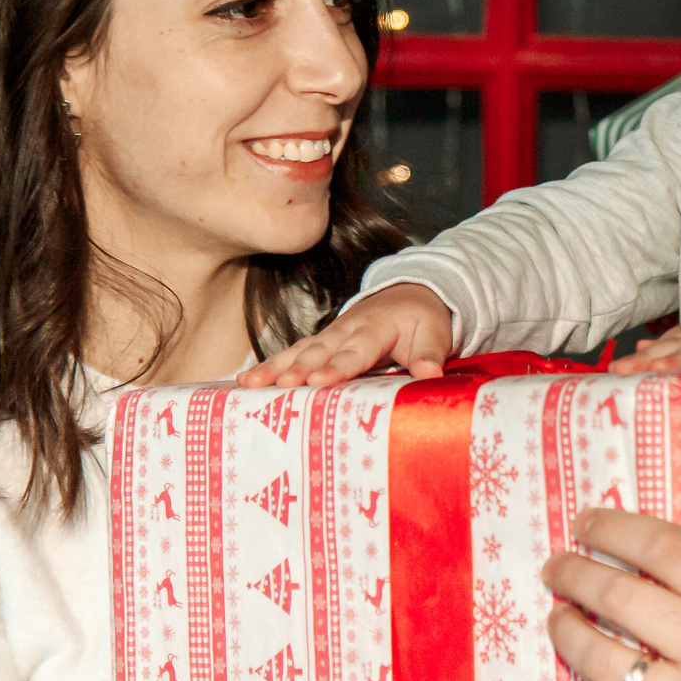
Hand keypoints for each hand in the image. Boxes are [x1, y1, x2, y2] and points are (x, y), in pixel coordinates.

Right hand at [242, 286, 453, 387]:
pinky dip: (269, 366)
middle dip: (298, 368)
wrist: (409, 294)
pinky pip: (292, 353)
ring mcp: (329, 335)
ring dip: (274, 367)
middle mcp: (346, 329)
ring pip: (298, 350)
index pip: (355, 350)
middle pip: (319, 350)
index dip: (336, 366)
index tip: (317, 381)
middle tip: (280, 386)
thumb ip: (430, 353)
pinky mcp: (319, 343)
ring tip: (249, 384)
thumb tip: (430, 374)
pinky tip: (245, 382)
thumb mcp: (435, 332)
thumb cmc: (421, 319)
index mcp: (376, 326)